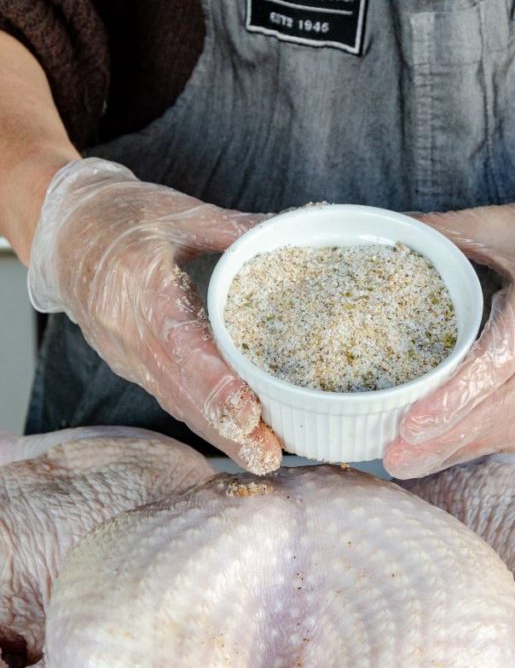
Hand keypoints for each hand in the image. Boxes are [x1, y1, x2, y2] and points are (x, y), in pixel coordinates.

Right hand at [28, 158, 280, 471]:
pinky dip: (204, 419)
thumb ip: (236, 227)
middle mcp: (128, 330)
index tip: (247, 410)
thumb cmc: (123, 219)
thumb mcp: (182, 212)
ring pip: (175, 401)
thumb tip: (294, 228)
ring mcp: (126, 354)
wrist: (68, 235)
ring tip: (265, 455)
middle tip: (267, 454)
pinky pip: (170, 396)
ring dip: (219, 433)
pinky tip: (240, 436)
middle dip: (225, 427)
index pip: (178, 341)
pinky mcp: (133, 365)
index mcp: (140, 283)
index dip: (214, 380)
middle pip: (179, 389)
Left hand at [384, 170, 514, 477]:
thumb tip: (399, 228)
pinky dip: (502, 441)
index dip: (451, 401)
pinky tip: (465, 447)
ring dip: (471, 448)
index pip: (495, 364)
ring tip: (420, 459)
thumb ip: (449, 231)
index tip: (410, 425)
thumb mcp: (505, 224)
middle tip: (398, 456)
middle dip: (448, 439)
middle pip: (505, 407)